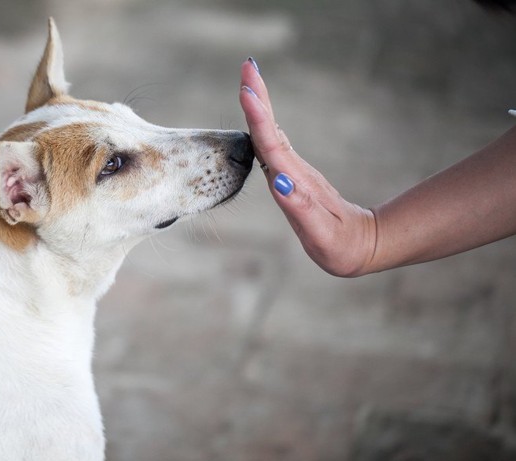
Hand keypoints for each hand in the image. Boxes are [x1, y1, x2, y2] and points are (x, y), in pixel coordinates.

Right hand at [239, 58, 376, 276]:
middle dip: (259, 97)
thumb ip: (301, 208)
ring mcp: (293, 172)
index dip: (258, 118)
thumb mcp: (321, 233)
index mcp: (294, 181)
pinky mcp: (292, 177)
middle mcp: (292, 172)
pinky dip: (263, 126)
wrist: (362, 244)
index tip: (247, 90)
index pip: (272, 145)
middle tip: (248, 65)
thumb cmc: (340, 245)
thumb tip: (278, 181)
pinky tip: (258, 116)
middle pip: (271, 129)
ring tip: (247, 81)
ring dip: (260, 106)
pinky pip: (273, 145)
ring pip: (271, 133)